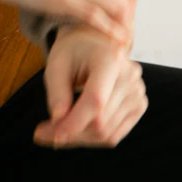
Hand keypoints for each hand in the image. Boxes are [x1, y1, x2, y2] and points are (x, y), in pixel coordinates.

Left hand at [33, 23, 147, 148]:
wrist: (94, 43)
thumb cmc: (73, 51)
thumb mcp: (57, 63)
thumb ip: (57, 92)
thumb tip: (59, 122)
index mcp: (111, 59)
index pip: (96, 100)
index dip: (74, 122)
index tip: (52, 136)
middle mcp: (131, 77)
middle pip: (101, 122)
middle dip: (70, 133)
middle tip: (43, 134)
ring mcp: (138, 93)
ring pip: (107, 134)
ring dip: (79, 138)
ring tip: (55, 130)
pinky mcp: (138, 106)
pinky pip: (114, 134)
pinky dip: (91, 137)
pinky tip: (74, 128)